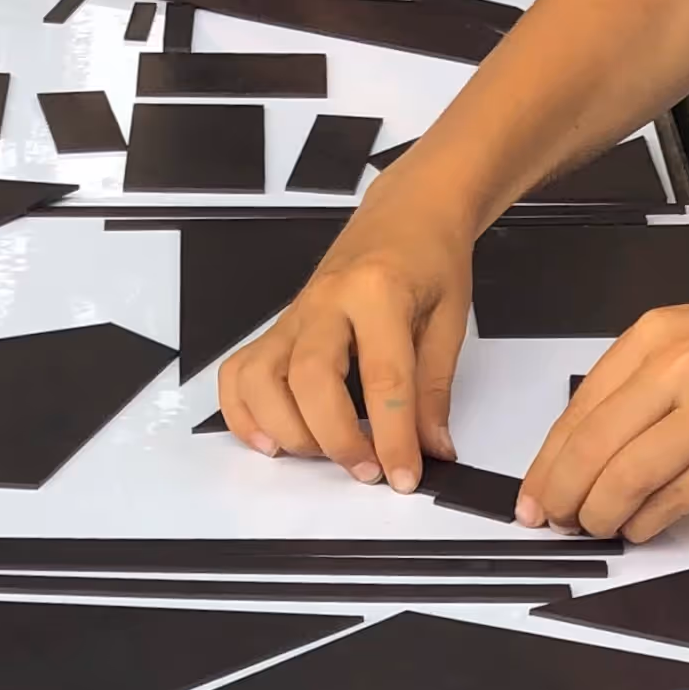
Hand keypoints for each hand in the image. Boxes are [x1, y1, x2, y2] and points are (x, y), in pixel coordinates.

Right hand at [217, 183, 472, 489]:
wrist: (407, 212)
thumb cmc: (429, 258)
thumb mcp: (449, 321)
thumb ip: (434, 390)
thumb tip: (430, 449)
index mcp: (378, 291)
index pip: (384, 379)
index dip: (394, 438)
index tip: (403, 477)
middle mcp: (326, 300)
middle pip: (310, 380)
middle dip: (336, 439)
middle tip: (366, 470)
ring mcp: (294, 314)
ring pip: (261, 378)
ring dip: (285, 430)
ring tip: (321, 455)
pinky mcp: (279, 327)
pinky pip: (239, 372)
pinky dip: (243, 413)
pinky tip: (270, 440)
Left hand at [519, 283, 688, 540]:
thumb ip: (644, 381)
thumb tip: (591, 444)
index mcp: (656, 337)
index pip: (579, 411)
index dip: (548, 463)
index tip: (534, 493)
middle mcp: (678, 368)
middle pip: (592, 450)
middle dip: (562, 496)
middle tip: (553, 521)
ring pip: (627, 478)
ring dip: (602, 514)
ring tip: (596, 527)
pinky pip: (678, 498)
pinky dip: (649, 521)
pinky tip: (640, 527)